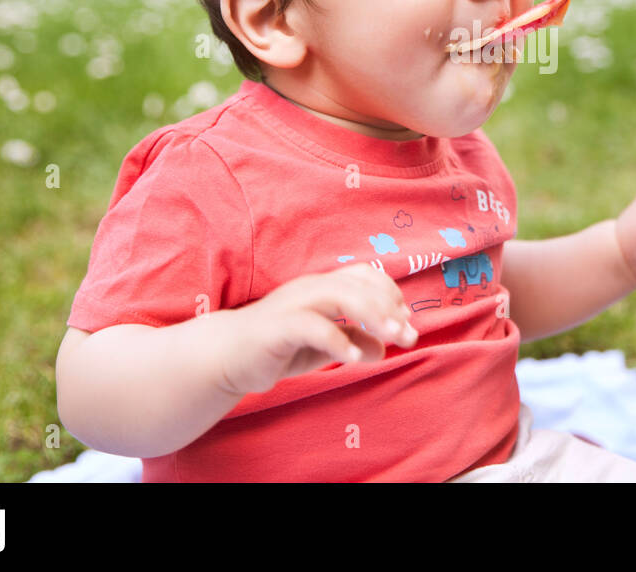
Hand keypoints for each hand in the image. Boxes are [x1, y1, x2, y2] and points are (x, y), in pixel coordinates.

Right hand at [216, 264, 417, 396]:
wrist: (226, 357)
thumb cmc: (277, 347)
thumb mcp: (324, 346)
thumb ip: (352, 341)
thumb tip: (383, 350)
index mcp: (322, 286)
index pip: (363, 276)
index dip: (389, 294)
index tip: (405, 320)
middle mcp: (310, 288)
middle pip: (357, 284)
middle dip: (388, 308)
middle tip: (408, 335)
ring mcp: (293, 304)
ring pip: (339, 296)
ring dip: (371, 317)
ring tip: (392, 340)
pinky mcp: (277, 327)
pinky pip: (311, 326)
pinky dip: (337, 340)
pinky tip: (354, 358)